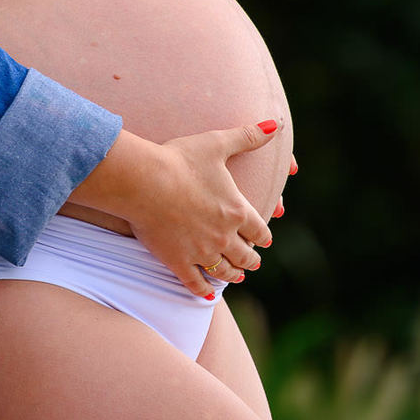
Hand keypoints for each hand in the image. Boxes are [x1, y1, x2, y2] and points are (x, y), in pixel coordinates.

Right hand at [118, 121, 277, 299]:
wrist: (145, 181)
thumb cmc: (180, 159)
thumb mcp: (216, 144)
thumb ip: (247, 137)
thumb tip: (275, 124)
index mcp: (236, 211)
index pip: (259, 231)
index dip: (263, 236)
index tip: (264, 239)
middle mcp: (224, 236)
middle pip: (245, 256)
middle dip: (251, 259)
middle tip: (253, 262)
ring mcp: (201, 252)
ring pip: (225, 272)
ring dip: (233, 275)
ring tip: (236, 276)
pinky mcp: (178, 262)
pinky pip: (196, 284)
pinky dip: (204, 291)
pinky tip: (208, 294)